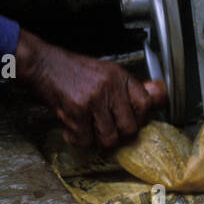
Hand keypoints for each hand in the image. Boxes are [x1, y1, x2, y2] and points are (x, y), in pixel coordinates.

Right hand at [15, 29, 167, 147]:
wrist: (42, 64)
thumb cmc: (72, 71)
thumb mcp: (105, 73)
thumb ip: (130, 88)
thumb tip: (161, 96)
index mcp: (120, 76)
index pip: (145, 104)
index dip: (138, 119)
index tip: (128, 123)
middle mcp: (110, 86)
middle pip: (129, 128)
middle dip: (117, 135)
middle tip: (104, 130)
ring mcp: (94, 98)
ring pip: (108, 138)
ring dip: (96, 139)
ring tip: (86, 128)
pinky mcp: (76, 110)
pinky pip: (85, 139)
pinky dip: (77, 138)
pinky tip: (71, 127)